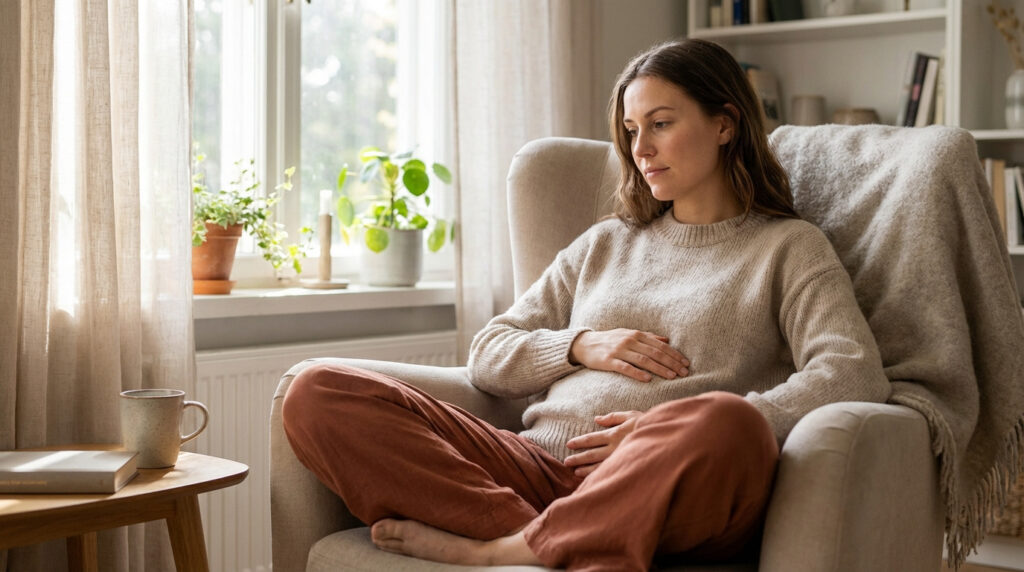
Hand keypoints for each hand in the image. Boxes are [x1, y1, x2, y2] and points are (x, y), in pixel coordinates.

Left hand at [564, 411, 643, 476]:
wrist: (666, 439)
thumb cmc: (649, 424)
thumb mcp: (631, 415)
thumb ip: (613, 417)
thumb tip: (597, 419)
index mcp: (615, 434)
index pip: (592, 438)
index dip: (580, 441)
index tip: (569, 444)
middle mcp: (615, 448)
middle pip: (592, 454)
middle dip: (578, 458)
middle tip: (566, 462)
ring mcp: (621, 459)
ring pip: (599, 466)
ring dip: (586, 469)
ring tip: (575, 472)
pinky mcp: (627, 467)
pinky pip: (610, 473)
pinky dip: (600, 477)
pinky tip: (592, 480)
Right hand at [569, 329, 689, 381]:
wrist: (585, 343)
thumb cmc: (610, 340)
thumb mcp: (628, 334)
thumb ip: (648, 337)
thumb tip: (667, 339)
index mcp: (636, 334)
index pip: (660, 345)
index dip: (674, 354)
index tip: (685, 363)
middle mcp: (629, 341)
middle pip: (655, 353)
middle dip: (671, 363)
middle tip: (684, 372)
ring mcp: (619, 350)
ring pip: (644, 360)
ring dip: (660, 369)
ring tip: (672, 377)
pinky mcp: (609, 361)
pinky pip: (625, 367)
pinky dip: (637, 373)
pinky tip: (648, 379)